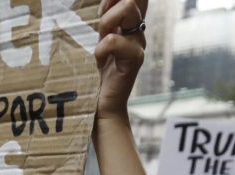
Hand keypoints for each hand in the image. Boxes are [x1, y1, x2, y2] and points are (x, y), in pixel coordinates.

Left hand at [95, 0, 146, 120]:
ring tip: (100, 41)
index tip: (102, 8)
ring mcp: (138, 43)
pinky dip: (100, 49)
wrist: (102, 104)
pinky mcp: (135, 58)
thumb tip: (104, 1)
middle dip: (110, 4)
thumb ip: (104, 19)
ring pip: (127, 9)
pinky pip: (113, 40)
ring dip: (106, 21)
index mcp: (129, 24)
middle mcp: (138, 30)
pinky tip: (99, 62)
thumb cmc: (95, 73)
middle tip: (100, 25)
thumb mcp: (97, 39)